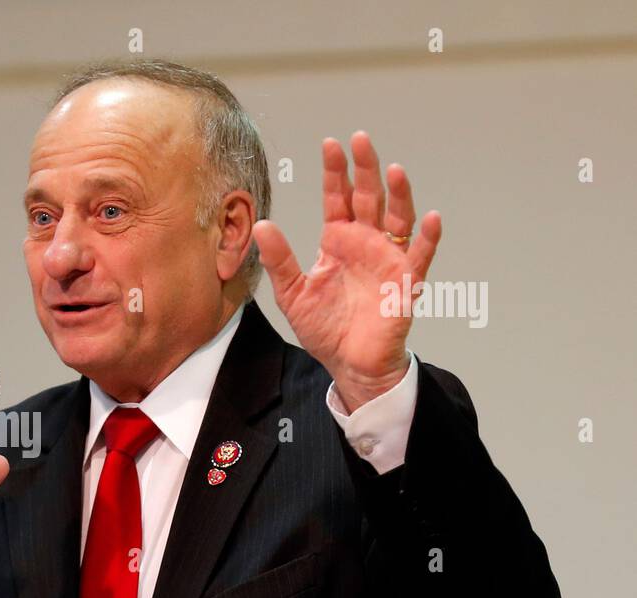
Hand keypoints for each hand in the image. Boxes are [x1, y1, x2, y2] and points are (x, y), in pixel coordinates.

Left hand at [252, 131, 441, 412]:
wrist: (348, 363)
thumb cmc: (324, 327)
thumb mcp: (292, 293)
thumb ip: (279, 260)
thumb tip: (261, 225)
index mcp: (338, 241)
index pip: (338, 199)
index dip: (335, 173)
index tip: (330, 145)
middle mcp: (366, 243)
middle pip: (369, 198)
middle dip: (365, 169)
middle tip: (361, 140)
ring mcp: (388, 259)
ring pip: (398, 218)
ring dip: (398, 194)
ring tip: (393, 170)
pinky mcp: (405, 282)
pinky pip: (420, 256)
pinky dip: (427, 238)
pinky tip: (431, 219)